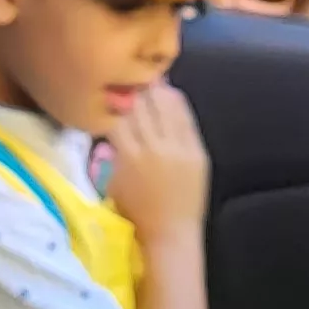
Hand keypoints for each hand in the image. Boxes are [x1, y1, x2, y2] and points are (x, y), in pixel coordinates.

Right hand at [100, 82, 208, 235]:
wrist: (171, 234)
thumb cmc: (137, 213)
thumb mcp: (113, 182)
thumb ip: (113, 152)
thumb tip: (114, 123)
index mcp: (128, 156)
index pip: (119, 115)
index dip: (114, 99)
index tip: (111, 89)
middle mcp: (153, 147)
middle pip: (143, 105)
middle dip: (135, 88)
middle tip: (129, 74)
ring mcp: (178, 148)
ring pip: (166, 106)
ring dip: (156, 89)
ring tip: (150, 76)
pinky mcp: (196, 151)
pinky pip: (186, 118)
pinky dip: (176, 102)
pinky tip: (170, 91)